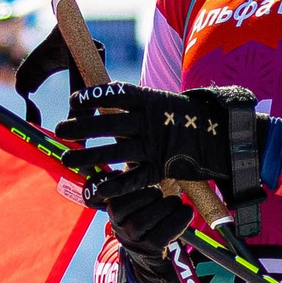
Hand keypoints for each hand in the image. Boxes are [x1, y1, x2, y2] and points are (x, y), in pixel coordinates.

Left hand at [57, 81, 256, 188]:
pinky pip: (132, 178)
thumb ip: (134, 104)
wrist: (221, 137)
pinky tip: (94, 188)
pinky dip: (112, 185)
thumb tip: (100, 99)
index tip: (74, 102)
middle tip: (59, 131)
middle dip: (81, 127)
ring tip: (67, 160)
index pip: (115, 94)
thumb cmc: (181, 118)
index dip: (92, 97)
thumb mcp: (159, 102)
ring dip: (89, 157)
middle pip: (108, 123)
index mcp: (149, 99)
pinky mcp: (160, 167)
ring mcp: (154, 145)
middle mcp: (149, 120)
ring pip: (116, 151)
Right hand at [98, 178, 191, 282]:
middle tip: (161, 192)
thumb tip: (135, 156)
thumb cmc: (148, 216)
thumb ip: (135, 180)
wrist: (152, 256)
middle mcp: (119, 227)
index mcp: (114, 210)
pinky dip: (178, 220)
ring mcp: (134, 240)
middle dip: (148, 195)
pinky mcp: (151, 250)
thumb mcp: (137, 200)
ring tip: (175, 202)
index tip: (146, 182)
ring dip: (164, 207)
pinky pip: (163, 234)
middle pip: (127, 207)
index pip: (115, 195)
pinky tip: (185, 212)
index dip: (131, 186)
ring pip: (142, 221)